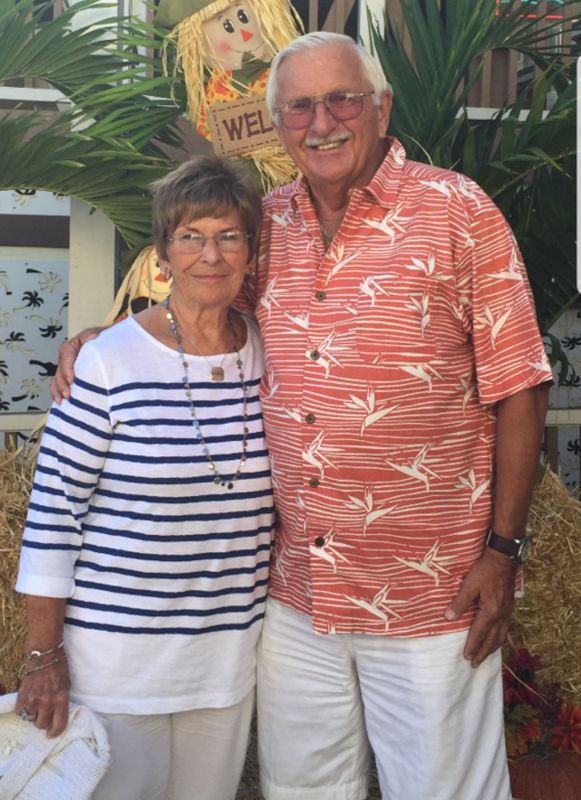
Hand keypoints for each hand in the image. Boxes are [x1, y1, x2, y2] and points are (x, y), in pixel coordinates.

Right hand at [15, 656, 70, 737]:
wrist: (44, 655)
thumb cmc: (59, 669)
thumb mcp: (66, 686)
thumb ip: (61, 702)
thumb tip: (56, 717)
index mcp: (61, 700)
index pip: (58, 725)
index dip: (54, 732)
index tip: (51, 734)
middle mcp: (47, 703)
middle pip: (41, 725)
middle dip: (43, 721)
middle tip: (44, 714)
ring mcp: (33, 700)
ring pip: (30, 719)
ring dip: (33, 714)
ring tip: (36, 704)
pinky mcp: (22, 696)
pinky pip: (20, 712)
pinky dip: (23, 709)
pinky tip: (28, 701)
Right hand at [50, 327, 102, 402]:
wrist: (113, 346)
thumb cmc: (107, 340)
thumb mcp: (102, 336)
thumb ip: (97, 337)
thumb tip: (92, 338)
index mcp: (74, 344)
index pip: (66, 354)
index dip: (67, 367)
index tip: (71, 380)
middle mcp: (68, 357)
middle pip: (60, 369)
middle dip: (62, 383)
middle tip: (67, 395)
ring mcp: (68, 368)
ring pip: (57, 379)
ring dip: (58, 390)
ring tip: (62, 402)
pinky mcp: (71, 378)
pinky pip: (61, 385)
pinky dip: (58, 393)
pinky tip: (61, 404)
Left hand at [444, 548, 515, 667]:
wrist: (504, 559)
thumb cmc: (485, 570)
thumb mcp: (470, 585)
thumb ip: (460, 602)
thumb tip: (449, 618)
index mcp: (490, 612)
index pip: (479, 634)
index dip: (472, 647)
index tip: (466, 658)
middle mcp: (501, 615)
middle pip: (492, 640)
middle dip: (483, 653)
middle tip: (475, 664)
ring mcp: (507, 612)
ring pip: (501, 636)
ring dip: (493, 647)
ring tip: (486, 655)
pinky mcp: (510, 607)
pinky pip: (506, 628)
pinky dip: (500, 637)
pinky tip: (497, 637)